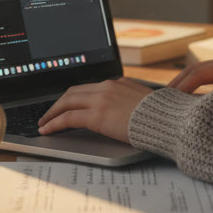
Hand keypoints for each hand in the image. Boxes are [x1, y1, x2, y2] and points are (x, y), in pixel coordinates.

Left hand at [37, 78, 155, 143]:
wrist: (168, 122)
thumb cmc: (162, 117)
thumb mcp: (145, 104)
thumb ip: (130, 104)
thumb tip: (125, 113)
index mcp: (119, 83)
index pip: (90, 88)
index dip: (75, 97)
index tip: (68, 105)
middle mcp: (107, 87)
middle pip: (74, 91)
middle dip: (59, 103)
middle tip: (50, 113)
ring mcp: (100, 99)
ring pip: (66, 102)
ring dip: (52, 113)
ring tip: (44, 123)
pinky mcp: (96, 115)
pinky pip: (67, 118)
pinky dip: (54, 123)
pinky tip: (47, 130)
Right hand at [167, 53, 212, 103]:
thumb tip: (210, 99)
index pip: (198, 74)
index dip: (181, 87)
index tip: (168, 100)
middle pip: (195, 71)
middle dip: (177, 85)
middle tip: (161, 101)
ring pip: (201, 75)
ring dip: (186, 86)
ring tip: (172, 102)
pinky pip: (211, 80)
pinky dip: (198, 88)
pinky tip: (194, 101)